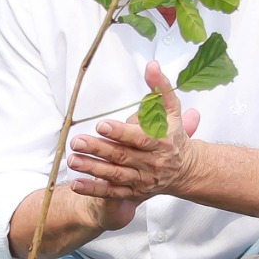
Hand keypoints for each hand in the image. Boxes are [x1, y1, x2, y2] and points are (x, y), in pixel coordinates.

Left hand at [67, 61, 200, 205]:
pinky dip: (94, 189)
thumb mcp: (172, 110)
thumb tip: (151, 66)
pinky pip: (112, 192)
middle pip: (122, 156)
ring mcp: (142, 179)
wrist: (185, 169)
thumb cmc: (174, 136)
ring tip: (73, 160)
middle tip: (77, 142)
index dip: (120, 132)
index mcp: (161, 142)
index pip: (139, 138)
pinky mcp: (134, 192)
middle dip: (98, 149)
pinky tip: (76, 183)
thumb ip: (160, 88)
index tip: (101, 125)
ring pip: (115, 175)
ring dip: (92, 169)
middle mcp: (152, 163)